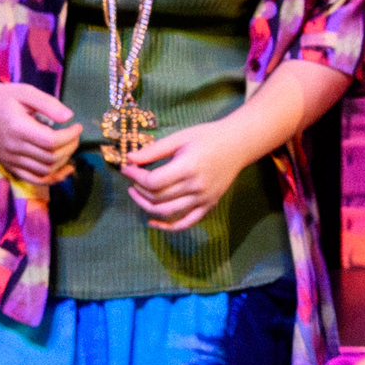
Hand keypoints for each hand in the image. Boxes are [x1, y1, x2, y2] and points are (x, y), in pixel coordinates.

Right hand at [0, 81, 82, 186]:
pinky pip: (34, 179)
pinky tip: (66, 169)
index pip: (51, 141)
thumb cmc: (4, 97)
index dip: (70, 136)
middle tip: (75, 135)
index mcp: (17, 128)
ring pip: (45, 170)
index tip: (78, 126)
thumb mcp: (26, 92)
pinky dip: (53, 178)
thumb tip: (69, 117)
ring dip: (64, 160)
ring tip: (70, 145)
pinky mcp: (9, 166)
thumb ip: (48, 103)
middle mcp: (12, 147)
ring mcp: (10, 159)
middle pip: (50, 157)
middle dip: (70, 147)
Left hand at [121, 117, 255, 232]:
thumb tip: (129, 159)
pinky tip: (153, 223)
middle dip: (138, 189)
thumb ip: (154, 150)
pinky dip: (168, 227)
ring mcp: (204, 199)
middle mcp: (196, 187)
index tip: (126, 168)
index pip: (153, 181)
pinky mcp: (209, 205)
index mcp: (188, 167)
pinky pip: (186, 223)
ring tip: (136, 194)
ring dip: (146, 206)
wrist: (238, 144)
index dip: (135, 177)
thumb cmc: (208, 137)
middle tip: (132, 179)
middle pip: (157, 197)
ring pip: (167, 212)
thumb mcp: (180, 137)